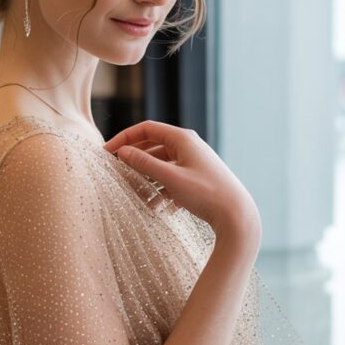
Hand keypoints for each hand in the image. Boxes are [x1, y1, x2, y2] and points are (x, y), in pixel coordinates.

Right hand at [104, 120, 261, 246]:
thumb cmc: (206, 194)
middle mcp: (189, 146)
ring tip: (136, 194)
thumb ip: (145, 164)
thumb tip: (123, 152)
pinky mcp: (197, 177)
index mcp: (183, 139)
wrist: (236, 215)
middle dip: (134, 159)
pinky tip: (157, 205)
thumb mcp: (171, 178)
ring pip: (162, 164)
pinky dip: (160, 188)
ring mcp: (194, 162)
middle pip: (153, 146)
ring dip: (147, 177)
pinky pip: (171, 177)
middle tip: (117, 172)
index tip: (108, 153)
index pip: (146, 129)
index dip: (124, 138)